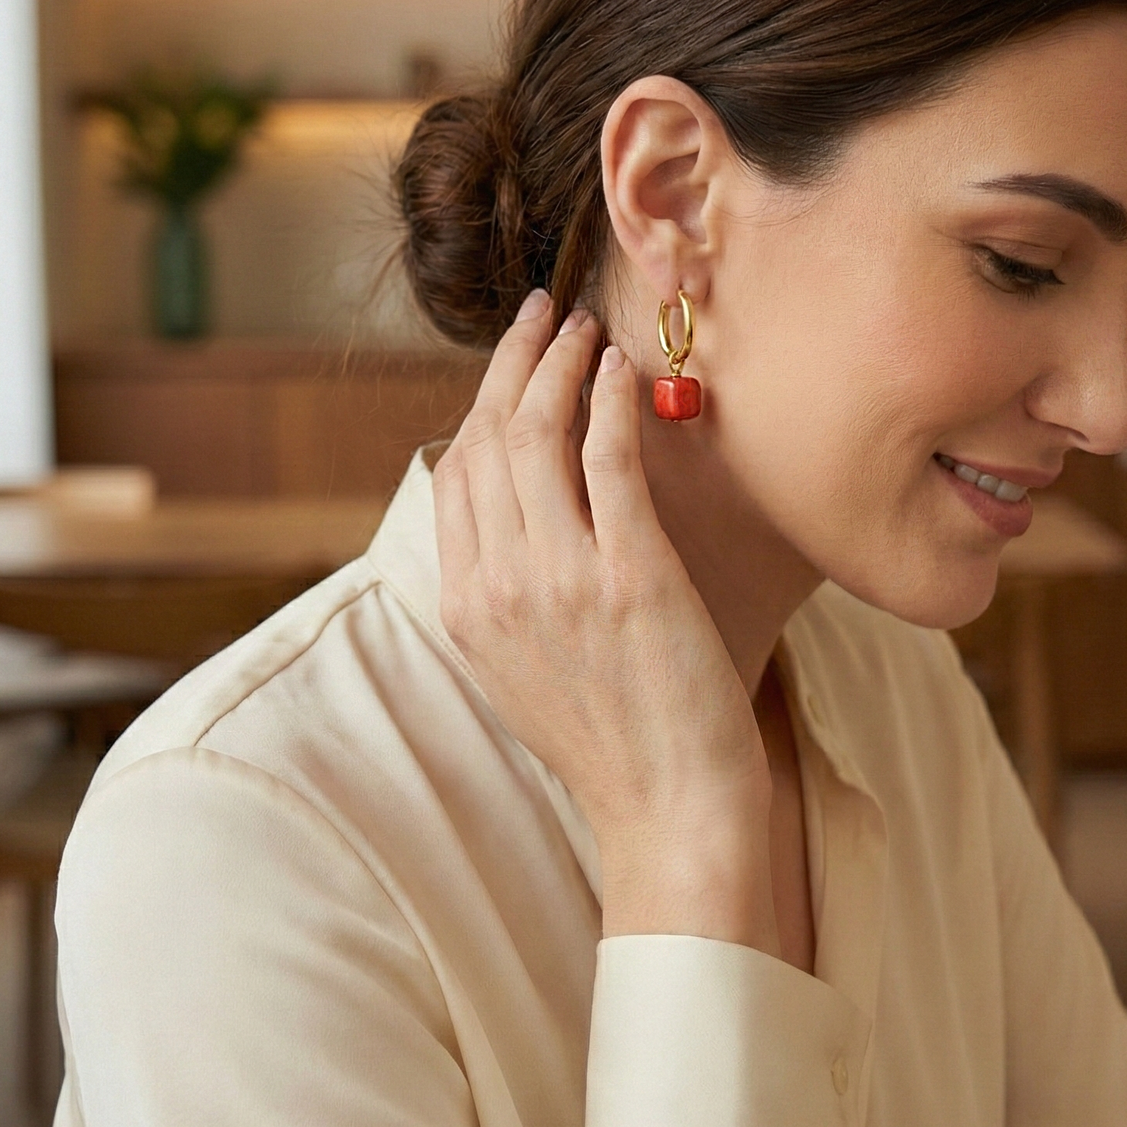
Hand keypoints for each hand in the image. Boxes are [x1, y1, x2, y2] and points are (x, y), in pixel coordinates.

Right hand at [433, 290, 778, 954]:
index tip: (514, 366)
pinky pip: (606, 460)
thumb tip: (510, 525)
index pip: (458, 475)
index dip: (483, 405)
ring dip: (560, 365)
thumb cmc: (613, 744)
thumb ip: (504, 596)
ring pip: (538, 436)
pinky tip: (621, 370)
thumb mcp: (525, 673)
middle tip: (542, 314)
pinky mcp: (628, 576)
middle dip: (514, 363)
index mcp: (466, 608)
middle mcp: (498, 586)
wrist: (669, 811)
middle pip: (490, 440)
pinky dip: (609, 402)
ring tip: (584, 328)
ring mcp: (559, 580)